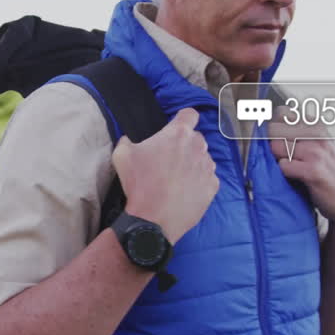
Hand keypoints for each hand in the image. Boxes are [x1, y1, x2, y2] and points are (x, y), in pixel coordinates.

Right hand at [112, 108, 218, 242]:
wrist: (153, 219)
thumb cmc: (138, 184)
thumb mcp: (122, 155)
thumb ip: (127, 141)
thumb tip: (129, 140)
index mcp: (178, 134)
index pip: (189, 114)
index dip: (182, 119)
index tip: (175, 129)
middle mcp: (198, 146)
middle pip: (195, 138)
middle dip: (184, 145)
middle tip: (168, 160)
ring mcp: (208, 167)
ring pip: (202, 158)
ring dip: (192, 164)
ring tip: (175, 179)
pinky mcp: (213, 187)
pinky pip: (207, 178)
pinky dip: (198, 182)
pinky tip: (184, 191)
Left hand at [267, 106, 334, 226]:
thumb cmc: (327, 175)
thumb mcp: (317, 148)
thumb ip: (296, 135)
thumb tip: (263, 126)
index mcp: (316, 126)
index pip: (282, 112)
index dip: (272, 128)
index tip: (274, 140)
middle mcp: (317, 134)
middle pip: (273, 129)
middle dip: (271, 145)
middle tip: (282, 159)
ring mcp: (316, 151)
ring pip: (275, 146)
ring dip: (276, 160)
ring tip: (290, 170)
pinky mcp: (313, 170)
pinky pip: (282, 166)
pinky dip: (283, 174)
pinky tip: (294, 179)